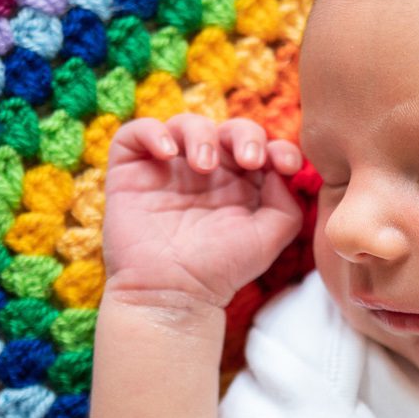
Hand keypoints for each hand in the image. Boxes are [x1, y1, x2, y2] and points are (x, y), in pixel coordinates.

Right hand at [101, 112, 304, 310]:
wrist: (173, 293)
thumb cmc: (221, 269)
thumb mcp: (269, 237)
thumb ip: (286, 203)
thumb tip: (282, 170)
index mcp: (239, 183)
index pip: (261, 147)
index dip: (277, 146)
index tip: (285, 164)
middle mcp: (206, 171)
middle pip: (228, 129)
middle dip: (244, 135)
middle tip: (248, 159)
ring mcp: (169, 168)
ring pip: (186, 124)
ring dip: (201, 135)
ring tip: (204, 165)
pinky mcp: (132, 170)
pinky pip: (137, 132)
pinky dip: (153, 132)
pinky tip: (169, 154)